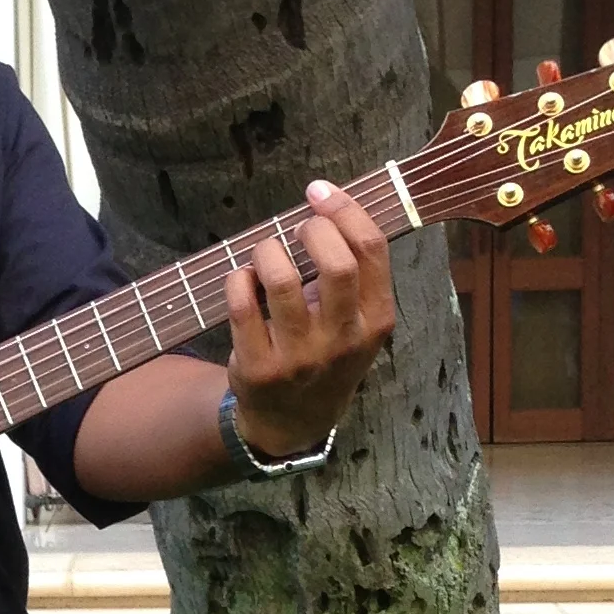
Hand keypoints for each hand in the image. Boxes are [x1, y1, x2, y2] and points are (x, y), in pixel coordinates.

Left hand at [225, 183, 395, 457]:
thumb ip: (354, 272)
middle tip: (296, 229)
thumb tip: (327, 201)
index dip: (345, 209)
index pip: (372, 250)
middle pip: (335, 264)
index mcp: (376, 321)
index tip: (320, 192)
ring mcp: (300, 358)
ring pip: (281, 279)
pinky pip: (241, 304)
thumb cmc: (326, 353)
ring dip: (267, 251)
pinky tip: (242, 280)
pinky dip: (237, 279)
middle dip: (311, 229)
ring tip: (265, 254)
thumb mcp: (357, 322)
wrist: (293, 421)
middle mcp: (343, 341)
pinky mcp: (258, 368)